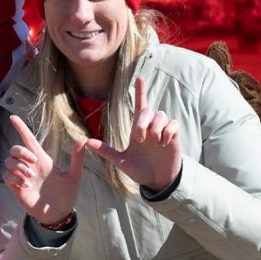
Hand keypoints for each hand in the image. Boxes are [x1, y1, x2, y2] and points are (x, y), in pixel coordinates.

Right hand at [5, 115, 81, 226]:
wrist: (60, 213)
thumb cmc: (67, 195)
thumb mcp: (75, 176)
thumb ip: (77, 159)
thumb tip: (83, 140)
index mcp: (42, 160)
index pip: (29, 139)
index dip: (21, 128)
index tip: (13, 117)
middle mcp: (30, 166)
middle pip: (15, 149)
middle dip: (21, 151)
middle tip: (34, 161)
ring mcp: (22, 177)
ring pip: (9, 161)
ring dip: (19, 166)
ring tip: (31, 176)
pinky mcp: (17, 188)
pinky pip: (7, 176)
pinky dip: (15, 178)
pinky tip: (26, 185)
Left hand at [80, 75, 182, 190]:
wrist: (156, 181)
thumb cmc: (139, 170)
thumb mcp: (121, 161)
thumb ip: (105, 151)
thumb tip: (86, 142)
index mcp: (138, 128)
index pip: (139, 105)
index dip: (140, 91)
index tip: (140, 77)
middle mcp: (150, 126)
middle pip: (148, 109)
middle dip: (142, 122)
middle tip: (140, 140)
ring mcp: (163, 131)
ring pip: (161, 115)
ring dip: (155, 128)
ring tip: (154, 143)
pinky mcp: (174, 137)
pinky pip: (174, 124)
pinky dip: (168, 132)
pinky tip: (164, 143)